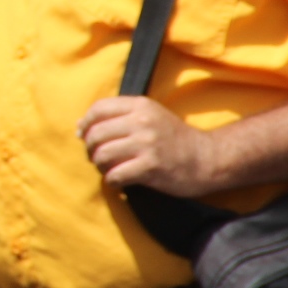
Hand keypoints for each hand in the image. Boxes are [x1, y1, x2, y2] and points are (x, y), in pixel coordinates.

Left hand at [80, 96, 230, 196]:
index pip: (98, 108)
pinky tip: (120, 182)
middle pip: (96, 134)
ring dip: (100, 166)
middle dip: (91, 149)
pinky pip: (115, 175)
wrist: (207, 159)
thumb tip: (79, 126)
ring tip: (110, 170)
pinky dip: (112, 181)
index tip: (84, 136)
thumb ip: (120, 117)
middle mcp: (142, 121)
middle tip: (98, 158)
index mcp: (141, 105)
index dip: (86, 124)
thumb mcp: (150, 116)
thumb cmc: (174, 139)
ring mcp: (146, 144)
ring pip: (102, 155)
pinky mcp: (150, 166)